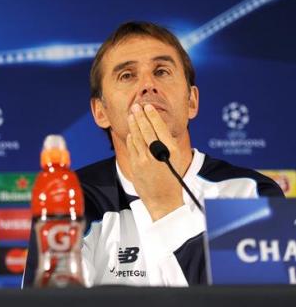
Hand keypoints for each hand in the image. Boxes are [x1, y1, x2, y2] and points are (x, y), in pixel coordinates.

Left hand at [126, 103, 183, 220]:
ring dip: (133, 124)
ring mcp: (145, 159)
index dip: (152, 115)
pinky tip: (130, 132)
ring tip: (131, 115)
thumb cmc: (172, 179)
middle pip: (146, 129)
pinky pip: (132, 147)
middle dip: (140, 116)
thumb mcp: (176, 159)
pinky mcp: (136, 165)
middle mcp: (158, 153)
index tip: (147, 106)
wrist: (164, 200)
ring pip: (137, 137)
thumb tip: (159, 129)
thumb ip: (168, 144)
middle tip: (136, 106)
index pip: (160, 127)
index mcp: (172, 150)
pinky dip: (131, 138)